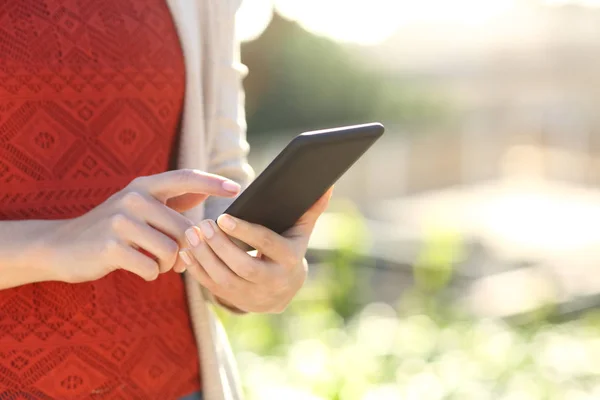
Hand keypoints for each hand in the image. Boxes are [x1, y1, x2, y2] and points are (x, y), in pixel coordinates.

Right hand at [37, 170, 239, 282]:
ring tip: (154, 263)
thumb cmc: (110, 228)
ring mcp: (121, 221)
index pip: (185, 177)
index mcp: (144, 186)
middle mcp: (133, 197)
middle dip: (186, 250)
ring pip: (171, 251)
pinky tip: (138, 268)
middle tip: (177, 261)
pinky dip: (151, 274)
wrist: (61, 246)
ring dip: (168, 265)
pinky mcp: (111, 246)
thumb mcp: (138, 207)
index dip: (212, 183)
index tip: (237, 188)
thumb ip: (171, 201)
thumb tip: (203, 194)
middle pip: (185, 228)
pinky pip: (152, 267)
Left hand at [181, 188, 332, 312]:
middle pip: (244, 267)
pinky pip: (212, 287)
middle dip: (221, 246)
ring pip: (225, 280)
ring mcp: (254, 295)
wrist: (284, 291)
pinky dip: (197, 270)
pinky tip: (186, 251)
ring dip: (205, 257)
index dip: (245, 232)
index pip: (267, 245)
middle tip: (203, 224)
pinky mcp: (236, 301)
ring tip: (192, 234)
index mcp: (290, 260)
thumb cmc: (289, 250)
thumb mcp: (300, 231)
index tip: (223, 217)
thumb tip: (326, 185)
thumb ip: (310, 208)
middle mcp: (274, 282)